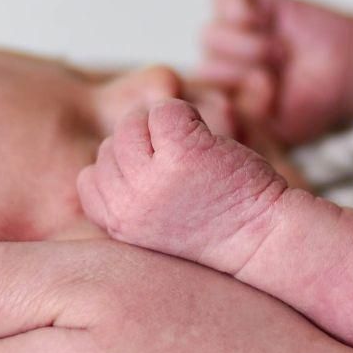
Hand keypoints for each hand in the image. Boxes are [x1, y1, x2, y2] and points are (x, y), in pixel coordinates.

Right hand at [76, 98, 287, 270]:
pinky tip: (208, 143)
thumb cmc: (211, 230)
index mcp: (116, 224)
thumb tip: (107, 149)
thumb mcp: (149, 226)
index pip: (89, 178)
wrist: (262, 243)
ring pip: (133, 122)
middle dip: (143, 148)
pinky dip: (188, 115)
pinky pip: (165, 109)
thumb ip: (124, 198)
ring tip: (194, 156)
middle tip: (182, 170)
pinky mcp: (183, 152)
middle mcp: (127, 204)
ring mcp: (153, 177)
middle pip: (111, 145)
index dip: (122, 170)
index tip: (155, 182)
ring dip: (163, 128)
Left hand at [197, 0, 352, 144]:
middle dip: (242, 76)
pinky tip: (264, 20)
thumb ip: (242, 122)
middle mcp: (219, 65)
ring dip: (247, 46)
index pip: (200, 102)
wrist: (347, 72)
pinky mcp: (243, 2)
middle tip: (276, 78)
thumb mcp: (276, 132)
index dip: (230, 102)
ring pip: (211, 35)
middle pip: (205, 68)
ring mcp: (228, 32)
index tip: (268, 104)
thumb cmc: (311, 103)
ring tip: (280, 52)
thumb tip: (222, 104)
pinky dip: (241, 10)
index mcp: (219, 99)